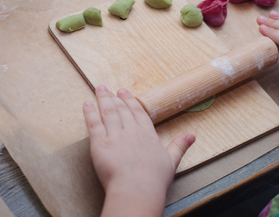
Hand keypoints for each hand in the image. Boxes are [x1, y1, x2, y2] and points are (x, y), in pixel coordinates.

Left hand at [83, 86, 194, 215]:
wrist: (137, 188)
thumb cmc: (154, 179)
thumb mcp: (172, 161)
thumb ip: (179, 146)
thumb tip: (191, 136)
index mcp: (147, 134)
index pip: (138, 112)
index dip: (130, 101)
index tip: (125, 92)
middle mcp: (131, 131)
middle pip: (121, 110)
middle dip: (114, 97)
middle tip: (109, 89)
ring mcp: (115, 136)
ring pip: (108, 113)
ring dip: (103, 100)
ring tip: (99, 90)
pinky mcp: (99, 144)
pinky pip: (93, 124)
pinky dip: (89, 112)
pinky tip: (87, 104)